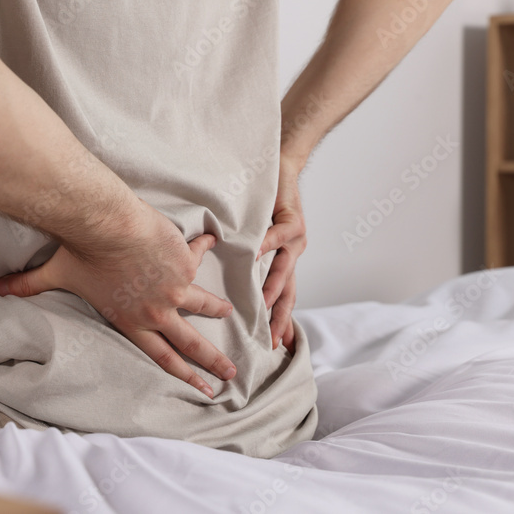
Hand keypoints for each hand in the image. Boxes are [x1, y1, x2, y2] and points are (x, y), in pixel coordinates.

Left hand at [0, 202, 235, 397]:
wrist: (108, 226)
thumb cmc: (80, 252)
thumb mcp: (52, 274)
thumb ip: (26, 286)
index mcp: (132, 321)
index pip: (162, 357)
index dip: (184, 376)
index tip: (204, 389)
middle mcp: (157, 311)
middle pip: (191, 342)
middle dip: (212, 360)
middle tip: (231, 373)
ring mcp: (175, 287)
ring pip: (202, 304)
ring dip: (217, 310)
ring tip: (231, 314)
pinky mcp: (184, 261)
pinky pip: (197, 254)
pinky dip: (203, 248)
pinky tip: (211, 239)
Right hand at [257, 161, 306, 353]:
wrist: (280, 167)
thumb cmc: (260, 202)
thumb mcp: (251, 237)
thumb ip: (244, 258)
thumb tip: (216, 278)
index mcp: (283, 261)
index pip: (283, 298)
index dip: (279, 321)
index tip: (274, 346)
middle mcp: (293, 254)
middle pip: (289, 293)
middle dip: (280, 317)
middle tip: (272, 341)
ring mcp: (296, 239)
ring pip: (285, 269)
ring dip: (273, 287)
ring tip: (263, 305)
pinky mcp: (294, 220)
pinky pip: (278, 236)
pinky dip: (266, 245)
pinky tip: (255, 255)